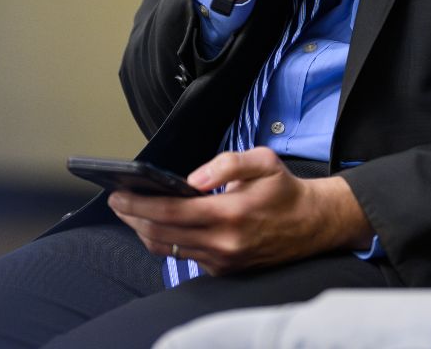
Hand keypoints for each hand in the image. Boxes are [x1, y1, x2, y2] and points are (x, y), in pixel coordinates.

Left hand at [106, 147, 371, 275]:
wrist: (312, 224)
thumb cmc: (284, 190)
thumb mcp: (263, 161)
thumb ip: (227, 163)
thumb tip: (193, 178)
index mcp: (230, 214)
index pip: (170, 212)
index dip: (138, 204)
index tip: (119, 194)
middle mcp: (223, 243)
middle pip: (160, 234)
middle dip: (133, 217)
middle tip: (118, 201)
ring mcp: (222, 261)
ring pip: (167, 248)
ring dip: (145, 231)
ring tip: (132, 213)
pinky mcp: (223, 270)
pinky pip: (184, 256)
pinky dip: (166, 240)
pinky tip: (160, 225)